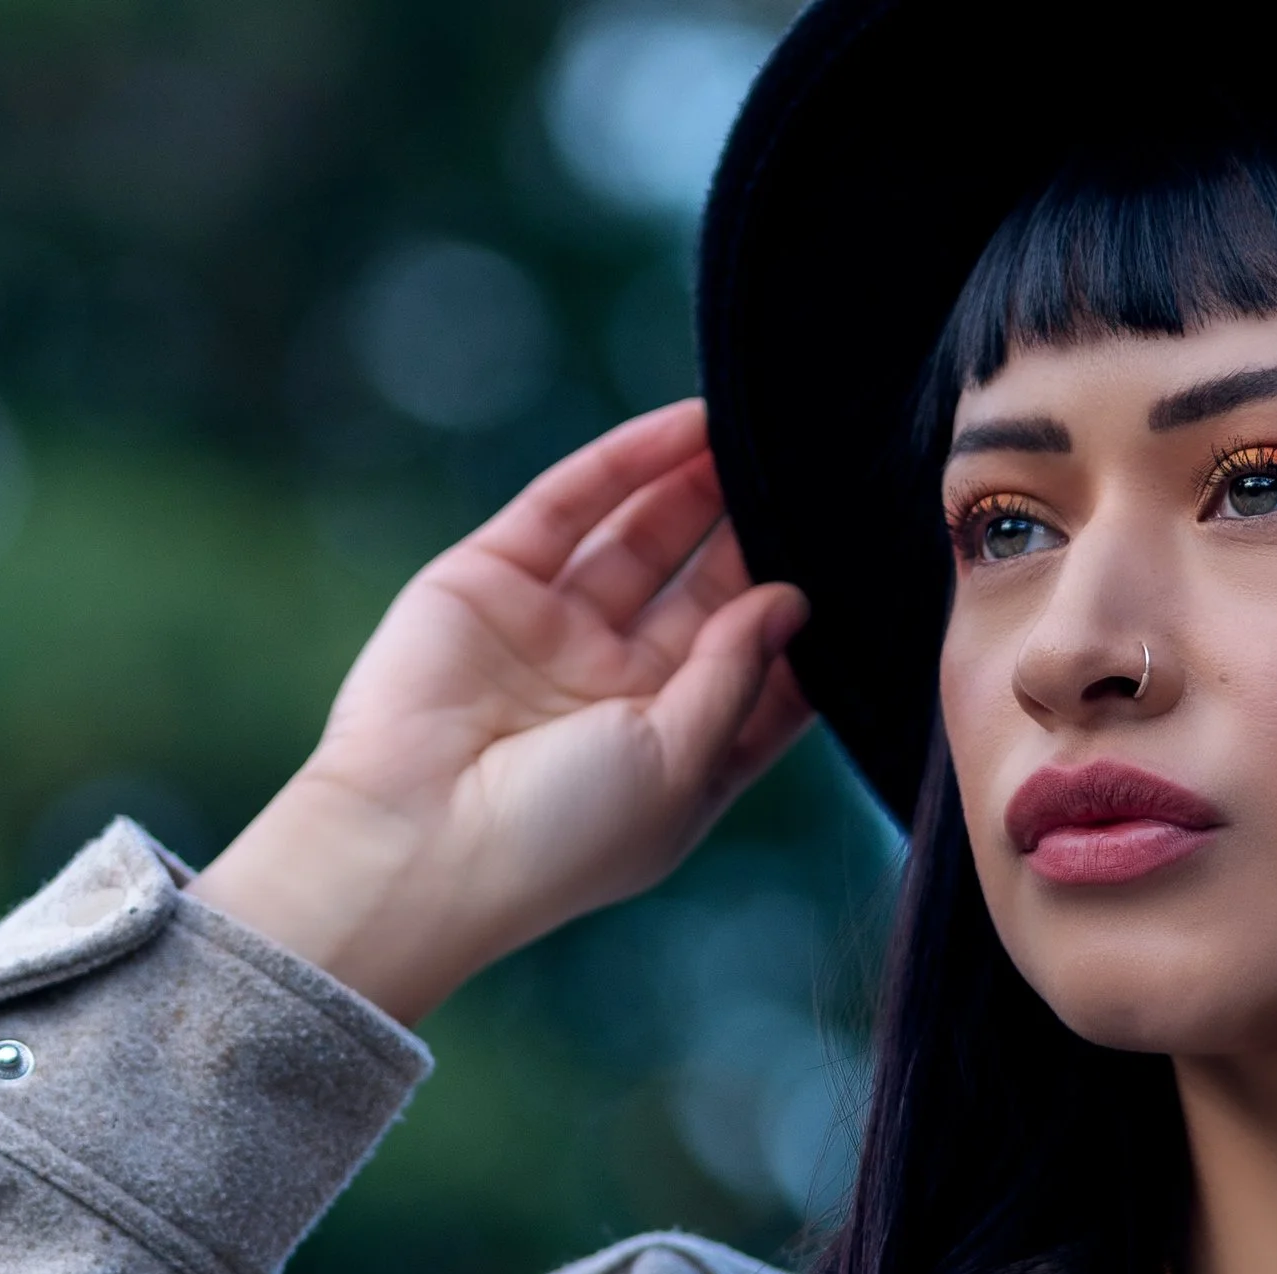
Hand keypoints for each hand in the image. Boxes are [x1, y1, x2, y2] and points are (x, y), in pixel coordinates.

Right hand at [188, 400, 811, 1023]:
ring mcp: (551, 631)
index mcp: (672, 752)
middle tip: (820, 475)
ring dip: (699, 484)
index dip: (803, 621)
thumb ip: (738, 674)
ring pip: (641, 537)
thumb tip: (792, 599)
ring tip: (764, 431)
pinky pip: (571, 505)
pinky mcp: (490, 581)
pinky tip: (691, 424)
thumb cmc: (558, 838)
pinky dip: (628, 460)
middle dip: (756, 536)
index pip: (757, 675)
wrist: (410, 846)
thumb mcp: (680, 764)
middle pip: (706, 594)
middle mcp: (615, 690)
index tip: (866, 565)